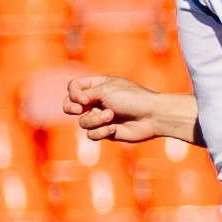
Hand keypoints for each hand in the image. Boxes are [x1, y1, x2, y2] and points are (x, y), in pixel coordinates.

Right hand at [66, 74, 191, 142]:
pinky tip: (114, 128)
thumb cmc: (132, 98)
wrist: (152, 116)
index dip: (73, 93)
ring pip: (82, 122)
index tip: (82, 99)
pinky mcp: (106, 131)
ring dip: (95, 120)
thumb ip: (85, 94)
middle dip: (71, 108)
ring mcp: (100, 117)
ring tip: (110, 116)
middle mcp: (97, 101)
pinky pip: (92, 135)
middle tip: (80, 110)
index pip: (73, 87)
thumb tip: (74, 102)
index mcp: (97, 86)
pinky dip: (101, 131)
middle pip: (70, 105)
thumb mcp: (106, 90)